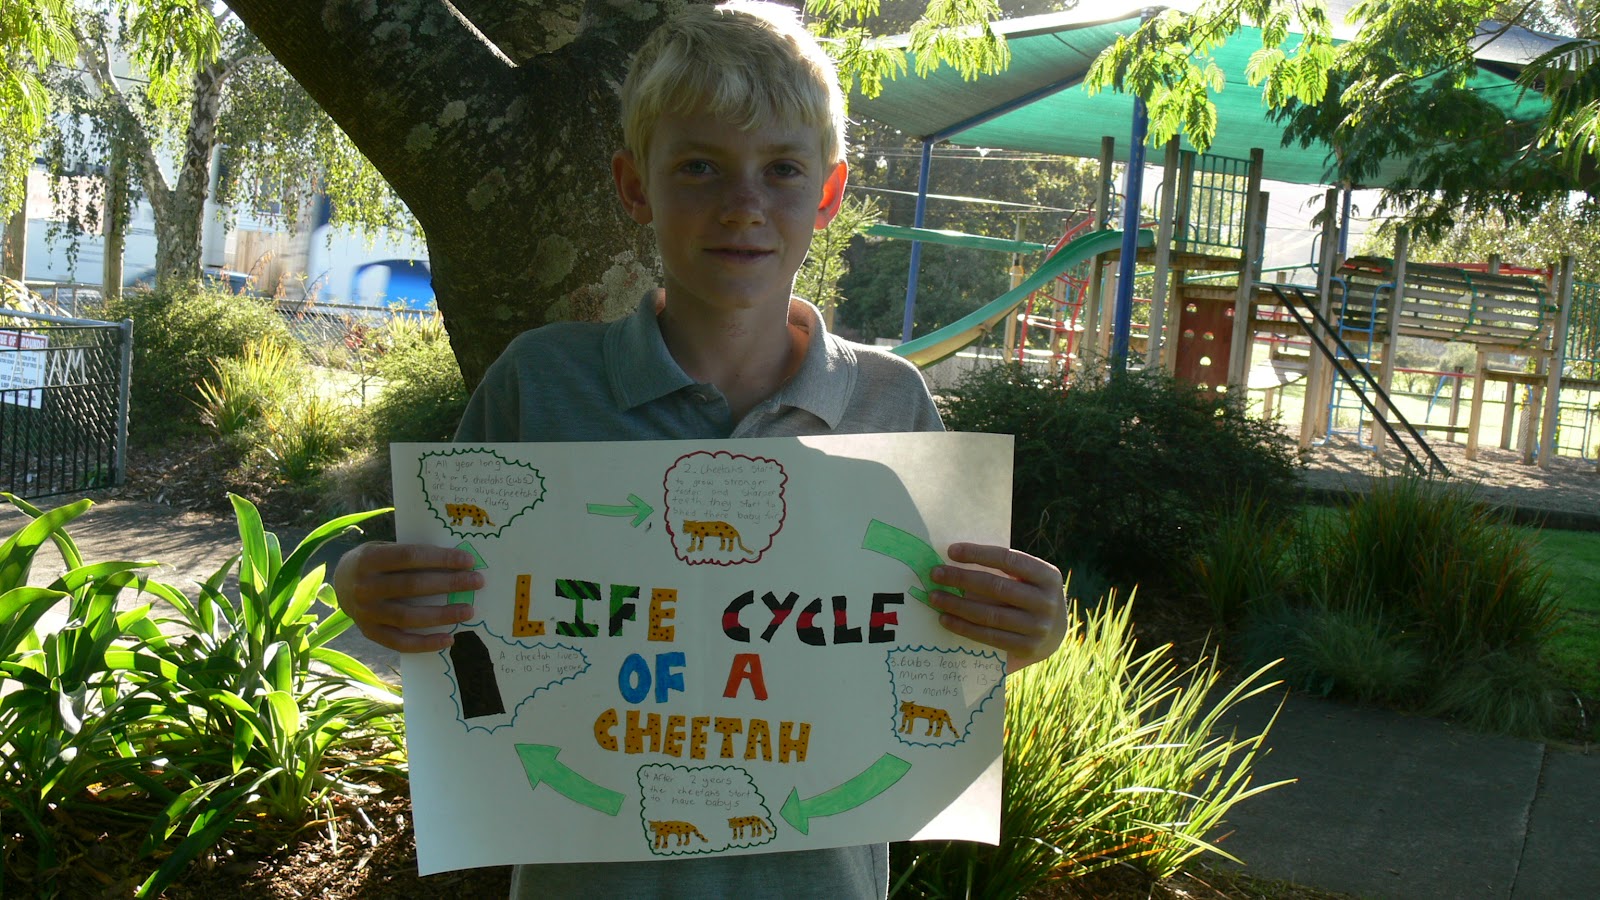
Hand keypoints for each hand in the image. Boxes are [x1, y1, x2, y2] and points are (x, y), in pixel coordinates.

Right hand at [332, 542, 483, 651]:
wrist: (340, 583)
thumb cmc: (375, 562)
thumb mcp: (384, 548)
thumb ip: (410, 554)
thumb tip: (455, 561)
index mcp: (368, 558)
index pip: (410, 556)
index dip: (440, 558)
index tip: (468, 561)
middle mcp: (364, 587)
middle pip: (412, 586)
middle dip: (448, 583)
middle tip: (477, 582)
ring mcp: (365, 612)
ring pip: (407, 617)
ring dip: (441, 614)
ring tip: (468, 611)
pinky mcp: (369, 632)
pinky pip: (400, 642)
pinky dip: (425, 644)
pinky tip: (449, 639)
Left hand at [929, 543, 1065, 672]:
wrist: (1055, 633)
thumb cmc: (1030, 596)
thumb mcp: (1027, 579)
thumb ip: (1003, 570)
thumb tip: (956, 560)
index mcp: (1048, 575)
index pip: (1008, 559)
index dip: (978, 554)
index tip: (951, 551)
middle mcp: (1047, 601)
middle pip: (996, 586)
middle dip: (961, 578)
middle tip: (935, 574)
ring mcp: (1038, 627)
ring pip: (990, 614)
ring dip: (957, 604)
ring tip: (935, 597)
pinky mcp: (1027, 648)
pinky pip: (989, 636)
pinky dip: (964, 627)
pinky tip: (945, 619)